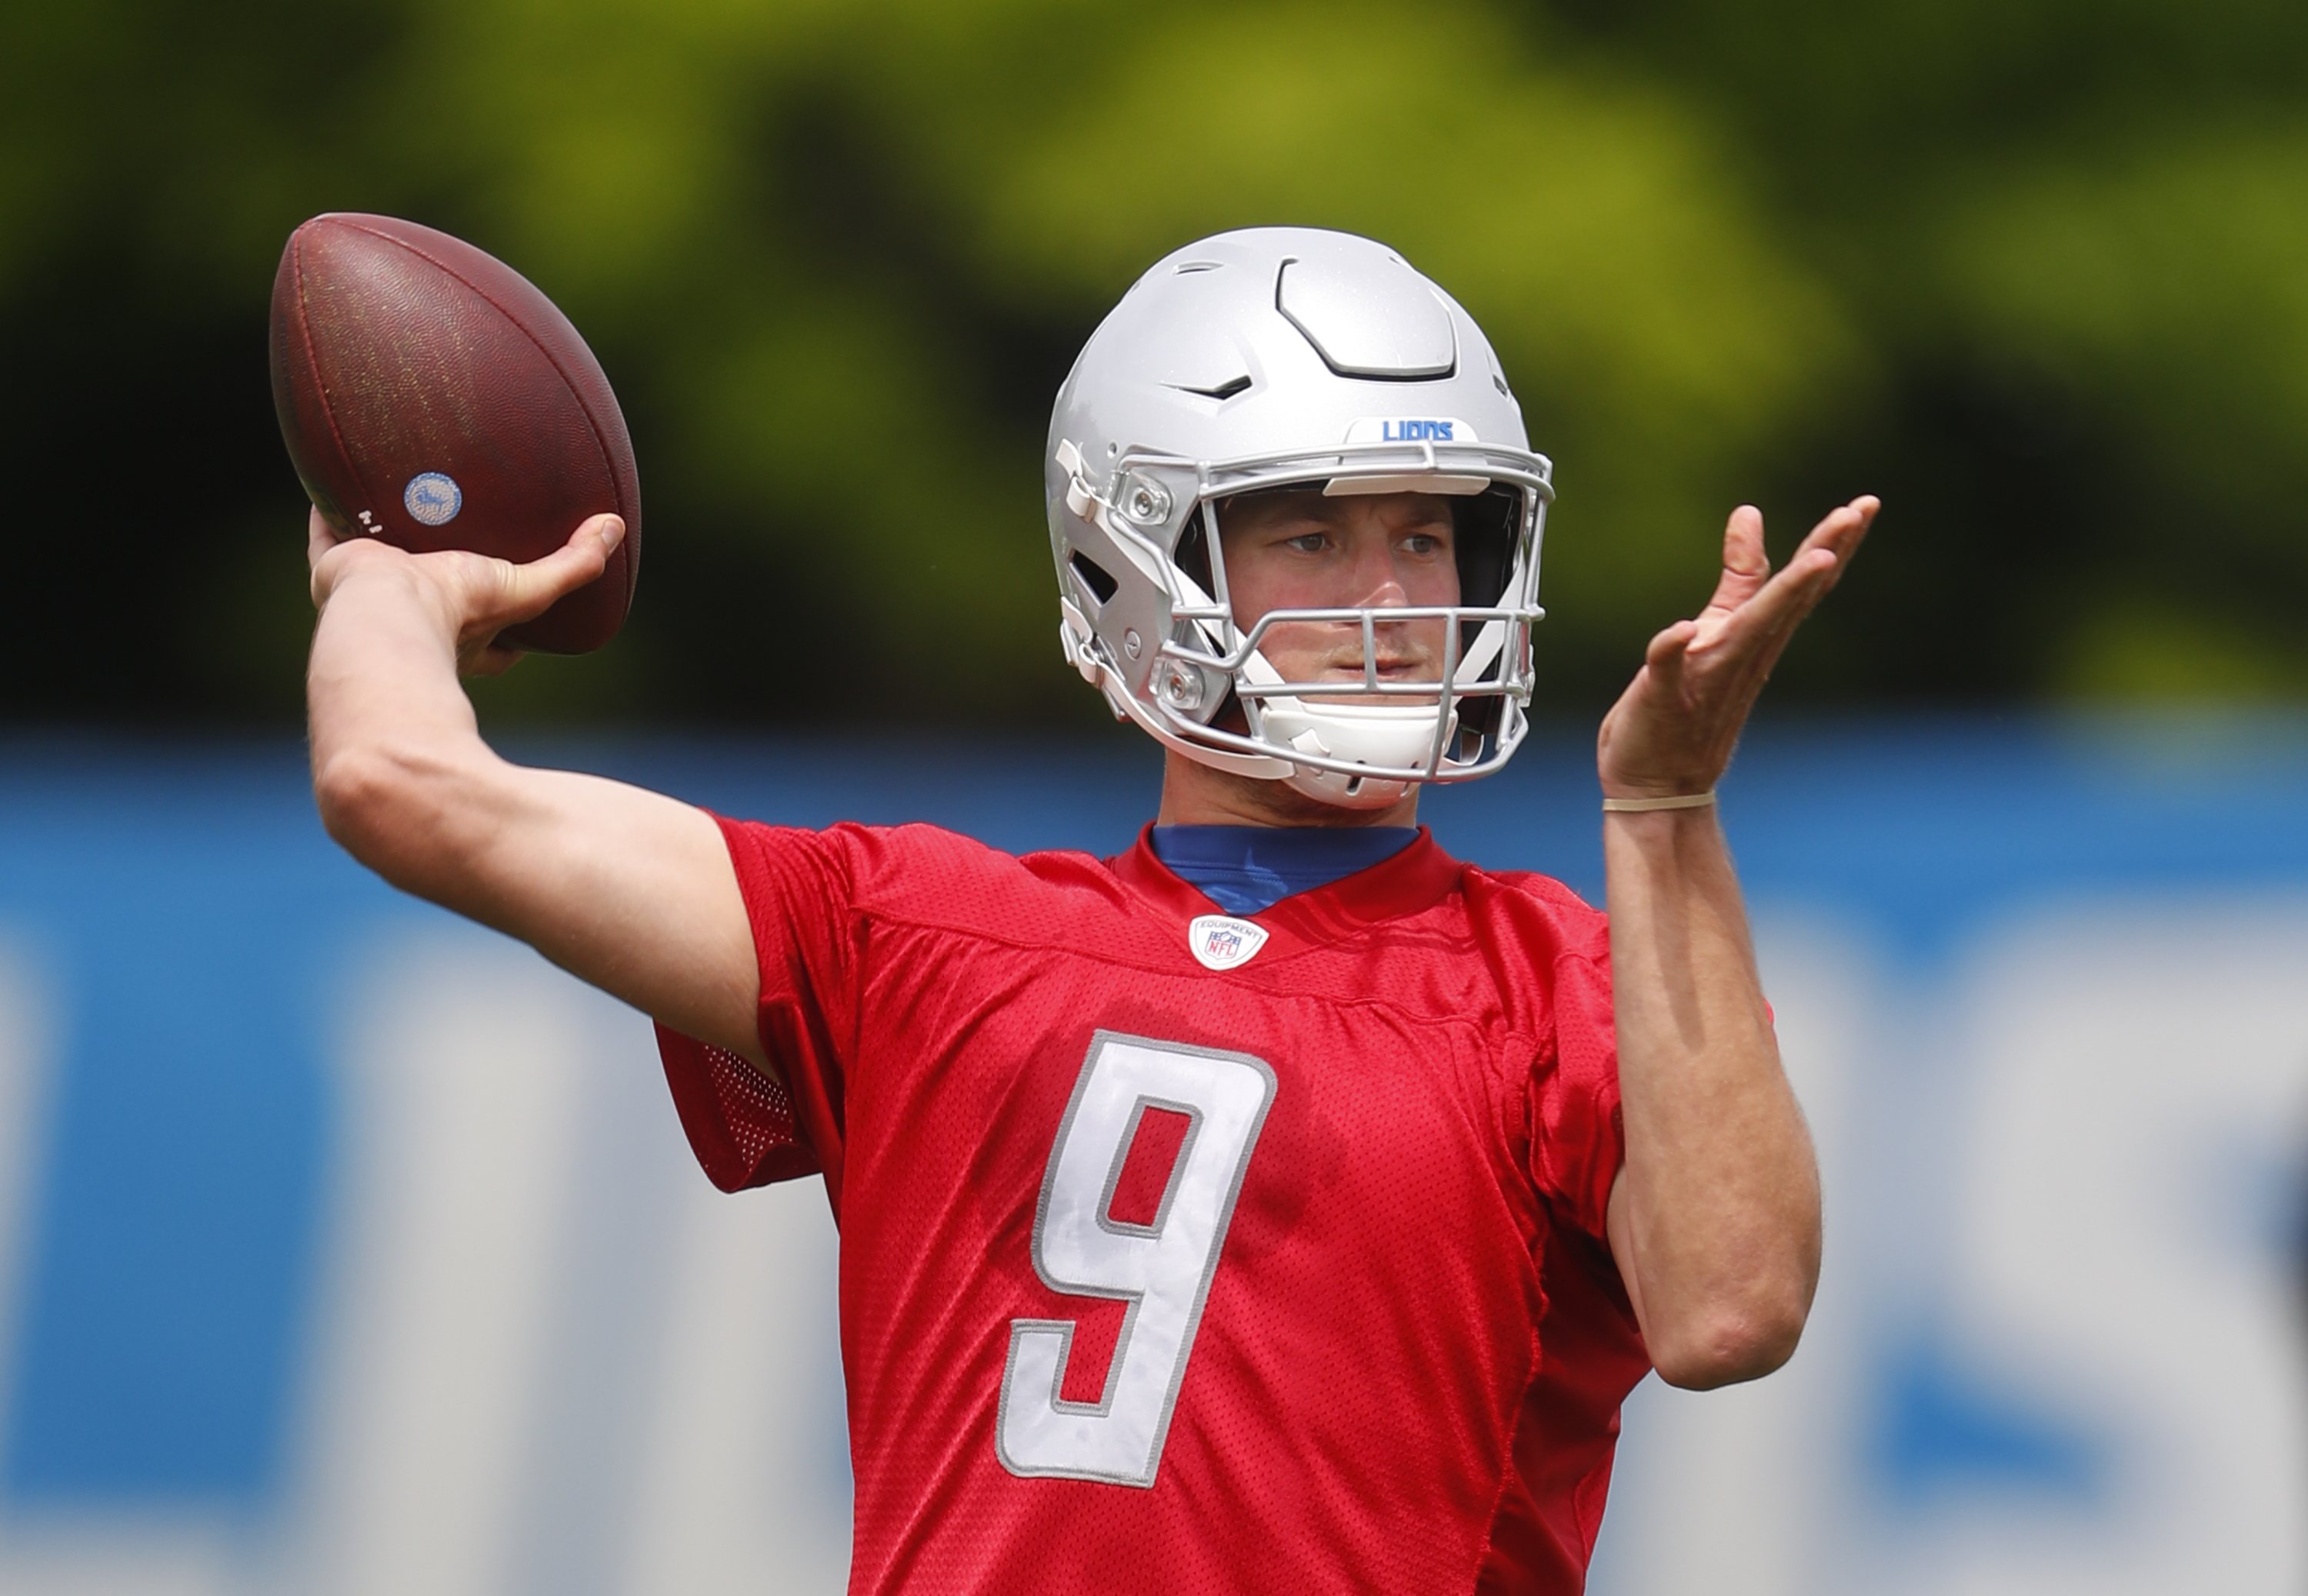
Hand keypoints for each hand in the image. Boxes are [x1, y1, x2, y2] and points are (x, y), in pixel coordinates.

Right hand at [306, 509, 623, 675]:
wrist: (389, 614)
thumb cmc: (458, 613)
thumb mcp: (527, 589)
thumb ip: (575, 565)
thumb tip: (614, 528)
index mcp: (460, 630)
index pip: (488, 628)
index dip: (502, 605)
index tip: (513, 578)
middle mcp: (414, 614)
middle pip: (429, 586)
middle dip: (438, 558)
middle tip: (452, 521)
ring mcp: (370, 594)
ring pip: (378, 558)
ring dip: (385, 529)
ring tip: (395, 490)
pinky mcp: (335, 568)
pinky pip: (326, 534)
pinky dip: (328, 509)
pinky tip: (332, 479)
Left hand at [1596, 496, 1876, 799]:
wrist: (1658, 781)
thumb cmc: (1689, 702)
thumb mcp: (1719, 627)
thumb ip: (1739, 576)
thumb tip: (1749, 512)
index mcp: (1755, 638)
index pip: (1801, 586)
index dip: (1832, 544)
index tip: (1864, 504)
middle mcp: (1741, 657)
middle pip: (1789, 603)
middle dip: (1822, 558)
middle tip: (1857, 513)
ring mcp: (1705, 680)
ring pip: (1747, 633)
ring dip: (1777, 600)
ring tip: (1814, 562)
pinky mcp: (1663, 700)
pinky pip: (1667, 674)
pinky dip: (1671, 651)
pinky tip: (1676, 631)